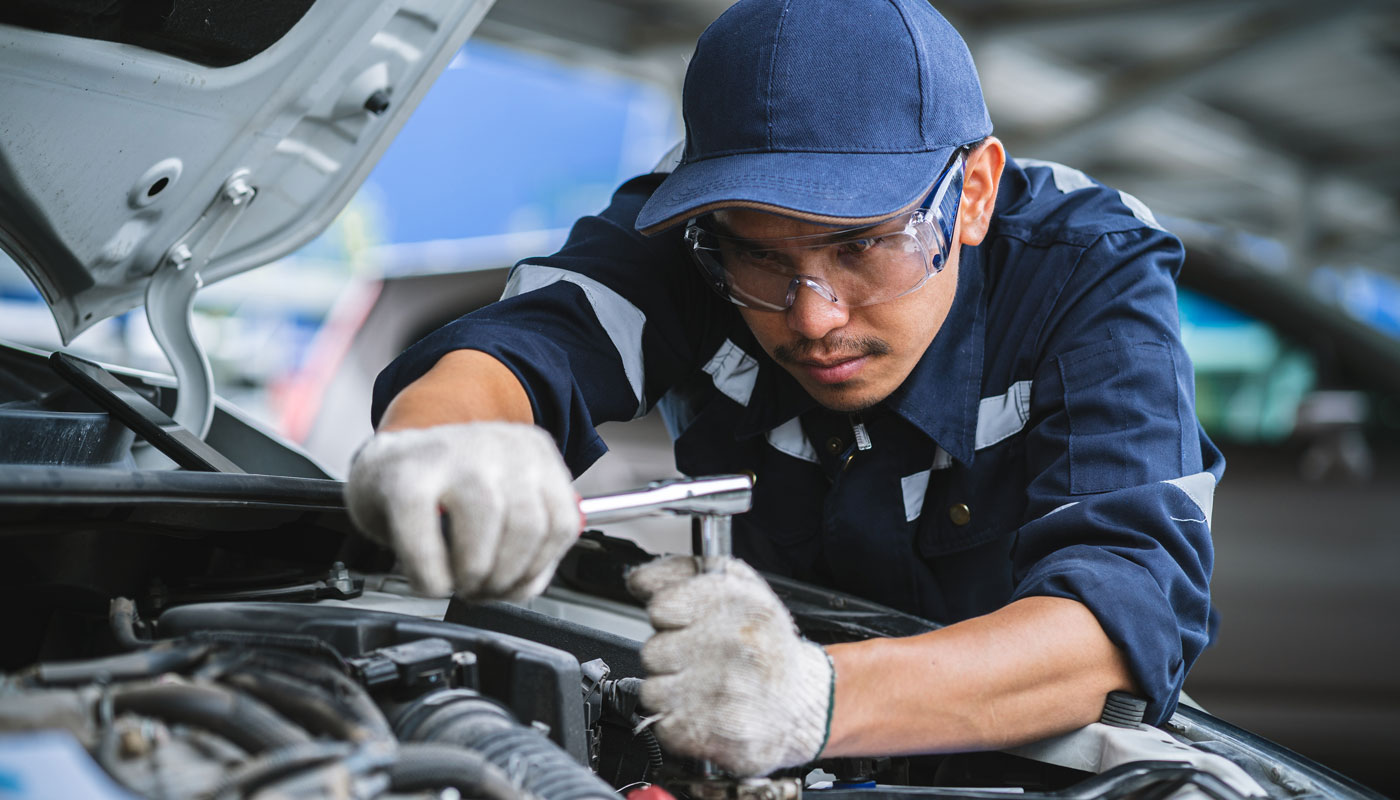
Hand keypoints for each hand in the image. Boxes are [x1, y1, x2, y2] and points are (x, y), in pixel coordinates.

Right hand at [345, 422, 578, 599]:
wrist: (384, 462)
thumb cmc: (446, 490)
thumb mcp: (503, 500)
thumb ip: (527, 541)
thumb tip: (526, 585)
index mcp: (532, 451)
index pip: (561, 523)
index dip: (538, 569)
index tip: (514, 583)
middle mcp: (499, 446)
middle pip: (527, 529)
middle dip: (504, 578)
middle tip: (480, 588)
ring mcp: (453, 456)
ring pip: (483, 536)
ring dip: (471, 577)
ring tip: (456, 582)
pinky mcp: (405, 477)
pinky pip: (426, 546)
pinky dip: (430, 576)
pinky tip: (428, 578)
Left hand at [627, 555, 833, 776]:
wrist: (803, 701)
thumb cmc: (763, 641)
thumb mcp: (734, 585)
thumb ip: (679, 573)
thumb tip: (637, 580)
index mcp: (738, 601)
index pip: (660, 608)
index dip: (669, 617)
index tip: (687, 623)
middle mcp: (735, 644)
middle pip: (652, 653)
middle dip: (671, 657)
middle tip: (701, 658)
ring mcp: (725, 692)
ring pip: (653, 691)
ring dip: (672, 691)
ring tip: (704, 686)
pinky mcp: (716, 735)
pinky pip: (664, 726)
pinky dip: (680, 722)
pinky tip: (706, 711)